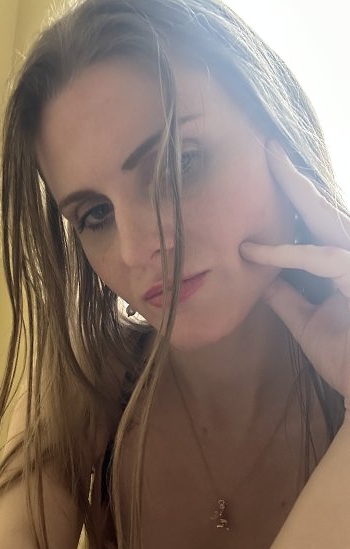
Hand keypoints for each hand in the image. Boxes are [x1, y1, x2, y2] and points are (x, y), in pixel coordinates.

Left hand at [240, 140, 349, 399]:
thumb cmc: (344, 354)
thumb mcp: (305, 318)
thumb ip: (285, 294)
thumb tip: (258, 273)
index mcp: (340, 262)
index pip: (315, 223)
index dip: (293, 197)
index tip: (270, 171)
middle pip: (323, 209)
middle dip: (295, 178)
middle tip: (270, 147)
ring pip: (328, 220)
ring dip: (297, 191)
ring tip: (272, 160)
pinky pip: (322, 259)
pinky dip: (286, 255)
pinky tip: (254, 248)